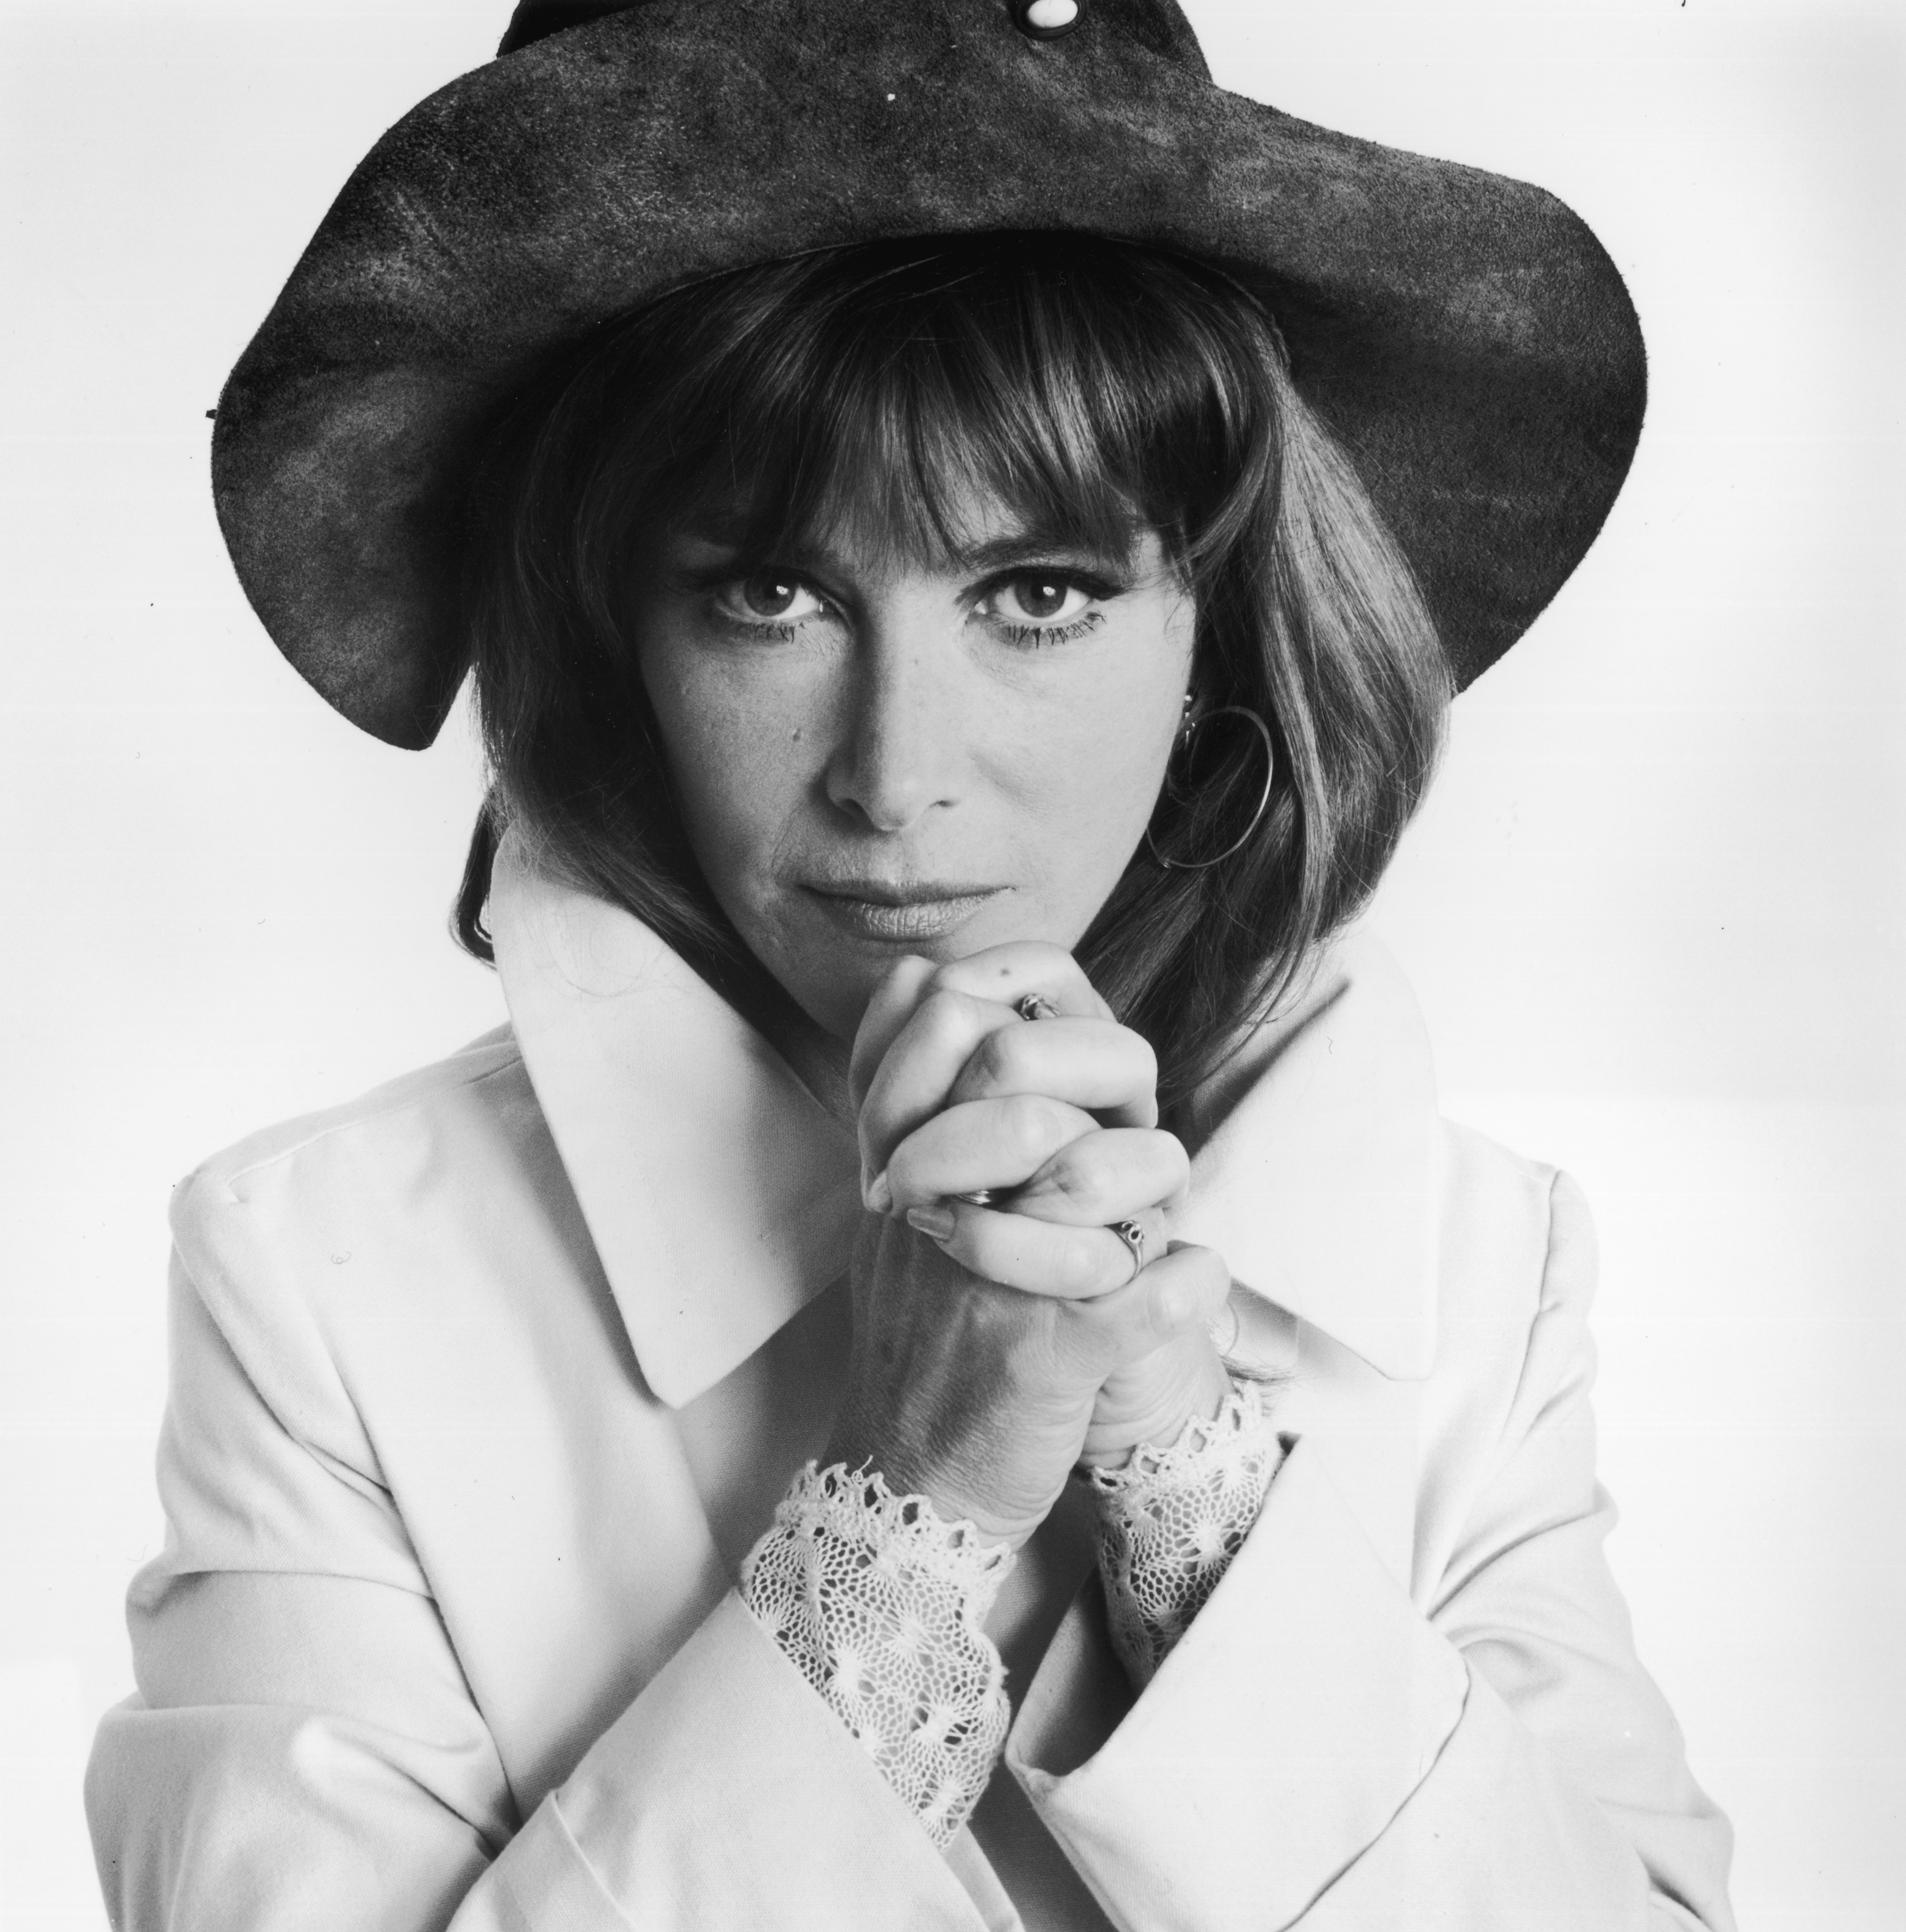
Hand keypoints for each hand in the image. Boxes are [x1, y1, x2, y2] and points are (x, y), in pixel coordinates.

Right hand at [824, 946, 1230, 1546]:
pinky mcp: (1043, 1357)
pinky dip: (1185, 1286)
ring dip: (1150, 1183)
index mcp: (903, 1156)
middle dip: (1106, 1081)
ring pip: (1086, 1169)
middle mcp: (932, 1201)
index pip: (952, 1017)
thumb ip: (901, 1087)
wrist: (903, 1480)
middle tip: (1130, 1122)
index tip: (1074, 1056)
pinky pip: (1143, 1295)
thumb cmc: (918, 1326)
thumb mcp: (887, 1197)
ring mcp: (987, 1277)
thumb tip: (921, 974)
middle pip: (1021, 1077)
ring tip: (1158, 1213)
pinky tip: (1195, 1281)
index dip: (1036, 1011)